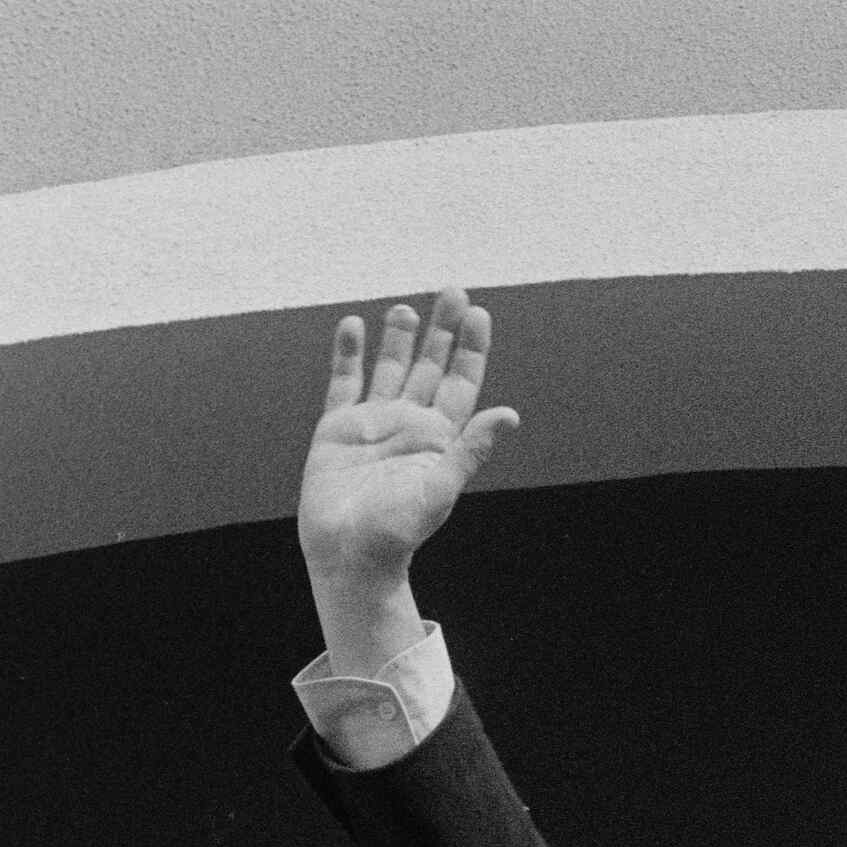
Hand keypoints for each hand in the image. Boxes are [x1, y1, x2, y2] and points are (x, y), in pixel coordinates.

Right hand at [297, 289, 518, 664]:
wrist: (349, 555)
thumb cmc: (397, 532)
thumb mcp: (440, 490)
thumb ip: (470, 450)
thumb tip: (509, 415)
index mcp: (438, 439)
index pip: (461, 384)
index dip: (471, 350)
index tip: (478, 314)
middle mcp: (409, 425)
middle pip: (430, 367)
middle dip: (441, 331)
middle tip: (452, 292)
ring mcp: (373, 423)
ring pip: (389, 368)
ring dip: (398, 338)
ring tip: (406, 308)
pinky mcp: (337, 428)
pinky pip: (344, 382)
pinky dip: (348, 354)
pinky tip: (355, 327)